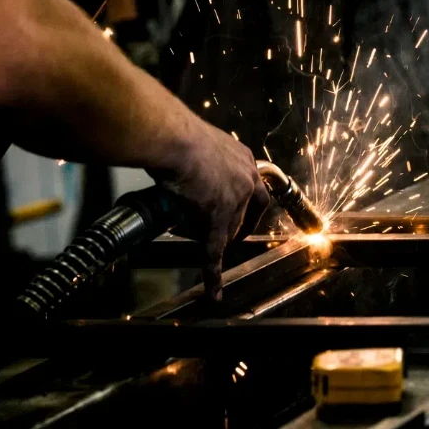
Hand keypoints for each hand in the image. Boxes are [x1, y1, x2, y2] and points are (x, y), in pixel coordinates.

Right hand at [154, 120, 269, 300]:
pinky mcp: (215, 222)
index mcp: (244, 161)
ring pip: (225, 231)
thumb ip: (204, 159)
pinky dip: (213, 276)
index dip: (247, 207)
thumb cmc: (179, 135)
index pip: (254, 191)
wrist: (174, 140)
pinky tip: (214, 294)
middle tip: (206, 225)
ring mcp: (233, 204)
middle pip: (242, 215)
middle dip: (226, 223)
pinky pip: (214, 254)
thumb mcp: (202, 143)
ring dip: (207, 233)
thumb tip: (187, 164)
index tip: (239, 214)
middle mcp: (246, 182)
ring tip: (184, 225)